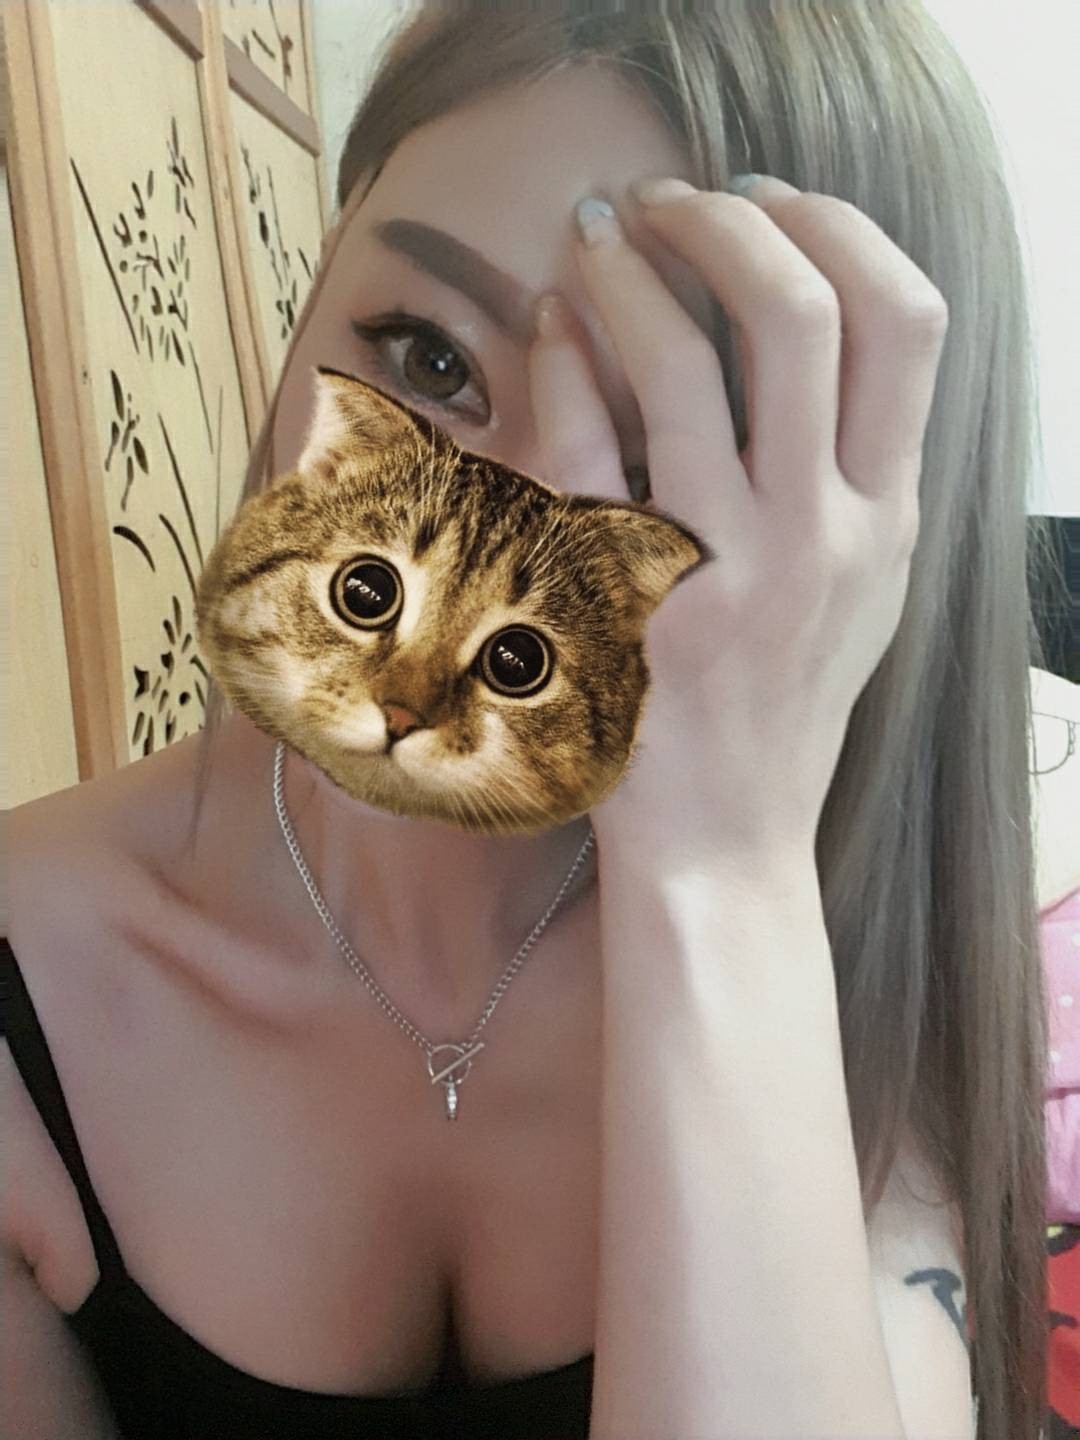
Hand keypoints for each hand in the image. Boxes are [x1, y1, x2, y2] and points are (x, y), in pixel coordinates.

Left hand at [526, 175, 948, 858]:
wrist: (725, 842)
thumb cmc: (783, 710)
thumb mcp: (863, 594)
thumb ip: (860, 474)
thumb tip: (805, 324)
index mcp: (888, 523)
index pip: (906, 323)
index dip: (835, 231)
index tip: (766, 206)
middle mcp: (822, 536)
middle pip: (805, 312)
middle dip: (728, 221)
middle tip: (667, 202)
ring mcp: (725, 571)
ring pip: (688, 361)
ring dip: (633, 268)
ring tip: (598, 238)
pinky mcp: (629, 605)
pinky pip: (591, 444)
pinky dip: (568, 359)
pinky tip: (553, 327)